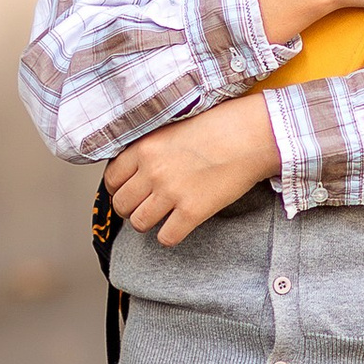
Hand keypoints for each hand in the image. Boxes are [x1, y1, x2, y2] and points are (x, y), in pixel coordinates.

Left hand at [103, 95, 281, 245]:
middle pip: (121, 204)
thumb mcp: (173, 126)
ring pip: (139, 223)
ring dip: (148, 223)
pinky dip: (170, 236)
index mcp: (144, 147)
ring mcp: (171, 192)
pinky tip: (179, 225)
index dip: (119, 188)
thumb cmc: (219, 126)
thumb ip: (150, 147)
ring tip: (161, 216)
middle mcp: (152, 170)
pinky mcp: (192, 211)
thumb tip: (136, 169)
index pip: (111, 179)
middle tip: (144, 206)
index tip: (131, 190)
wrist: (252, 135)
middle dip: (130, 208)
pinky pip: (167, 237)